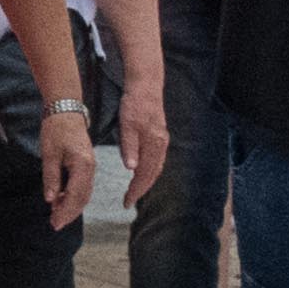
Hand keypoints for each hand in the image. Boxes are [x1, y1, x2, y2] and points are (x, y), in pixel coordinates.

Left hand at [29, 100, 94, 233]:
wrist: (66, 110)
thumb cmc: (56, 129)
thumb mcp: (49, 154)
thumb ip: (51, 178)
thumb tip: (51, 200)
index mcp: (83, 165)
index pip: (76, 195)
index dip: (65, 212)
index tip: (55, 223)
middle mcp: (90, 168)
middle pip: (83, 198)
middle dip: (69, 213)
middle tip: (55, 224)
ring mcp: (90, 166)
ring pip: (84, 193)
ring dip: (71, 206)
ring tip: (56, 215)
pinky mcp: (86, 164)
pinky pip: (82, 186)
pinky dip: (73, 196)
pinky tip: (61, 200)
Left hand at [111, 77, 167, 208]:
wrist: (146, 85)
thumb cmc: (134, 103)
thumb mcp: (127, 124)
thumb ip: (129, 147)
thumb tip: (132, 168)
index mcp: (154, 143)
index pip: (145, 174)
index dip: (136, 190)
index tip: (126, 201)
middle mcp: (161, 144)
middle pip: (153, 174)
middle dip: (141, 190)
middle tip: (128, 202)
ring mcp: (162, 141)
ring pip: (156, 168)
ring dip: (146, 182)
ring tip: (134, 192)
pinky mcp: (160, 136)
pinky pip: (156, 160)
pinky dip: (149, 171)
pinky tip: (141, 173)